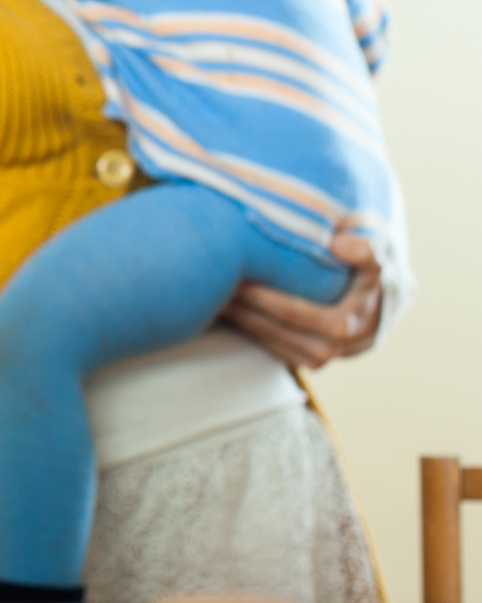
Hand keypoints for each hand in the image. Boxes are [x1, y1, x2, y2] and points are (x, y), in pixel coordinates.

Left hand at [220, 233, 382, 370]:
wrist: (388, 302)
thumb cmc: (378, 272)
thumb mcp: (381, 255)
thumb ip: (366, 249)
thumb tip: (339, 244)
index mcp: (348, 324)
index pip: (295, 313)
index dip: (262, 299)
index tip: (237, 281)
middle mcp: (333, 347)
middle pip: (276, 329)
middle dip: (242, 309)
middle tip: (214, 287)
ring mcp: (321, 356)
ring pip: (271, 342)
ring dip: (240, 322)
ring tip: (215, 299)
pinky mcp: (309, 358)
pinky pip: (273, 347)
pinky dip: (249, 330)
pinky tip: (228, 311)